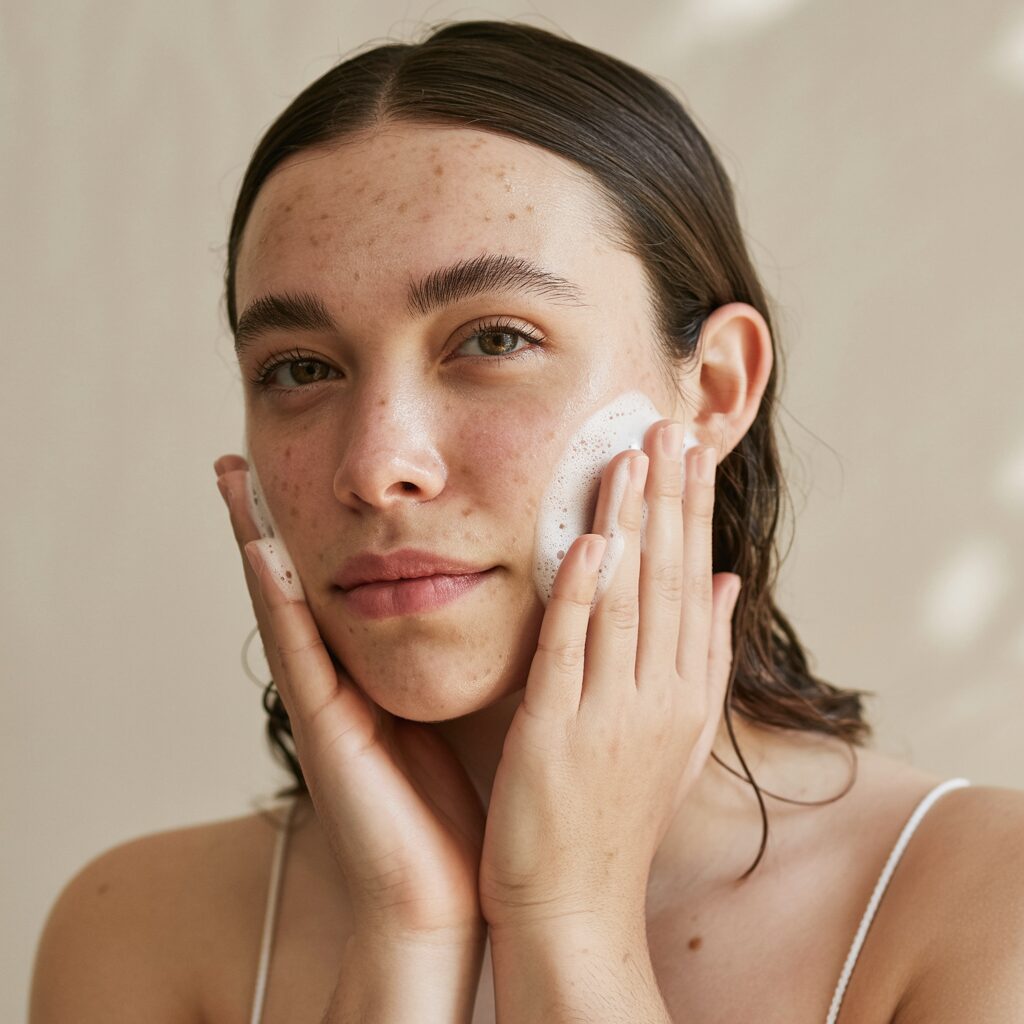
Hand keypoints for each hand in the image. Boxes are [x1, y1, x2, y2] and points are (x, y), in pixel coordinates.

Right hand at [214, 455, 486, 944]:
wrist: (440, 897)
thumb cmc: (455, 806)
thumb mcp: (454, 712)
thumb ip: (451, 661)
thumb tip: (490, 601)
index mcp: (368, 671)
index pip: (337, 582)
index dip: (314, 526)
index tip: (305, 465)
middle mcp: (336, 678)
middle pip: (295, 583)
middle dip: (265, 520)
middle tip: (237, 456)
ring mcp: (323, 703)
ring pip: (283, 606)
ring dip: (252, 541)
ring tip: (230, 477)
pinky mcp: (326, 731)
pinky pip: (300, 655)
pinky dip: (277, 603)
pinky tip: (261, 553)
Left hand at [477, 421, 740, 932]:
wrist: (575, 901)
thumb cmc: (617, 813)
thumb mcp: (676, 733)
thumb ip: (700, 655)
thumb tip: (723, 580)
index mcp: (684, 691)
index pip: (692, 581)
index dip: (693, 512)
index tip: (692, 450)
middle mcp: (658, 695)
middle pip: (667, 579)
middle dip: (670, 499)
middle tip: (670, 425)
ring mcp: (610, 713)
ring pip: (624, 601)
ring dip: (630, 526)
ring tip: (633, 457)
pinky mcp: (557, 733)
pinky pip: (570, 651)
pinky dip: (580, 594)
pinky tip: (587, 542)